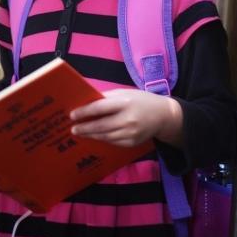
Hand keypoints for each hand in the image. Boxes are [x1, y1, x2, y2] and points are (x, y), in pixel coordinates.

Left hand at [69, 89, 183, 147]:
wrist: (164, 116)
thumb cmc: (141, 100)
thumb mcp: (125, 93)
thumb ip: (106, 97)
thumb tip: (86, 101)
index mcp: (124, 103)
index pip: (99, 108)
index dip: (84, 112)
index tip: (72, 115)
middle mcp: (128, 119)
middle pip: (100, 125)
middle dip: (84, 128)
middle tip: (73, 129)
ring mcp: (130, 133)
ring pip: (105, 136)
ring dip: (91, 135)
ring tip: (80, 133)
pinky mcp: (132, 143)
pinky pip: (113, 142)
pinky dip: (102, 139)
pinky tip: (95, 136)